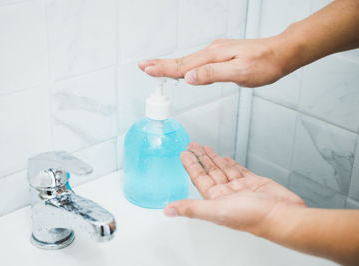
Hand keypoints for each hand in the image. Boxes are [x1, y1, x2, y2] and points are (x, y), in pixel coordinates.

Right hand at [138, 37, 290, 87]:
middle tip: (143, 66)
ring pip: (188, 61)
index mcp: (213, 56)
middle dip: (160, 65)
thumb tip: (189, 77)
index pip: (183, 65)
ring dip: (169, 65)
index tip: (147, 70)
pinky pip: (197, 61)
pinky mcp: (221, 56)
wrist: (281, 53)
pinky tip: (181, 68)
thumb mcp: (239, 72)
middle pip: (181, 61)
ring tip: (155, 67)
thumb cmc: (264, 64)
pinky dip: (184, 65)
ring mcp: (216, 53)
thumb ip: (212, 74)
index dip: (164, 69)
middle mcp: (212, 51)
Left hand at [164, 142, 305, 235]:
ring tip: (205, 147)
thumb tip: (168, 210)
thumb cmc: (253, 217)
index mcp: (215, 200)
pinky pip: (238, 170)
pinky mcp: (254, 183)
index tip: (184, 154)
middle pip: (209, 171)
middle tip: (193, 145)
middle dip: (200, 158)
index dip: (190, 165)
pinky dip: (230, 163)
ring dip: (213, 158)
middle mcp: (226, 193)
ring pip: (223, 169)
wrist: (283, 215)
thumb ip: (192, 208)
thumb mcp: (217, 210)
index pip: (198, 178)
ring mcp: (240, 188)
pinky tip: (225, 158)